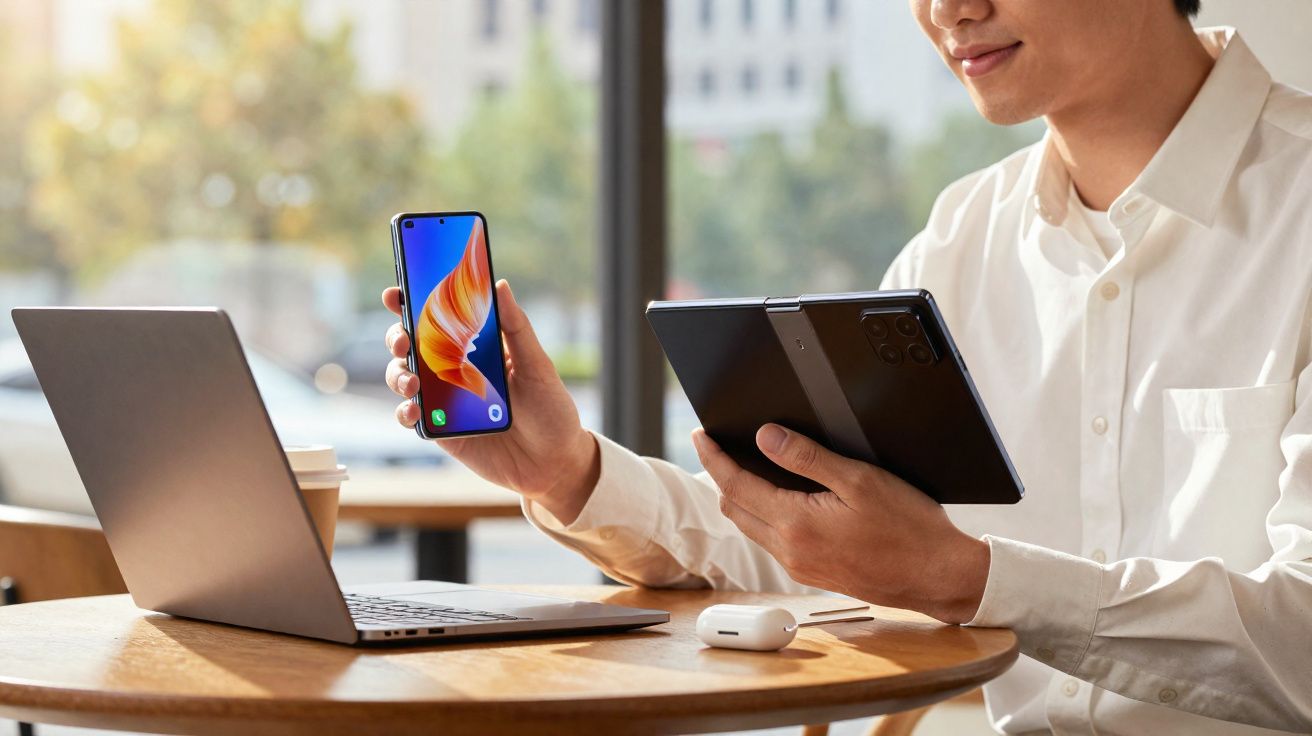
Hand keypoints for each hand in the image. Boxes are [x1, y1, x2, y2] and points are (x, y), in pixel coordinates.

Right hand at [382, 280, 598, 523]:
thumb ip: (516, 328)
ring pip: (405, 378)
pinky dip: (405, 412)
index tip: (395, 293)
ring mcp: (445, 400)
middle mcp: (455, 370)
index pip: (439, 318)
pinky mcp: (442, 431)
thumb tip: (500, 285)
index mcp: (477, 347)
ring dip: (398, 374)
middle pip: (412, 345)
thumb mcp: (538, 366)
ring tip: (413, 382)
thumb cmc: (551, 410)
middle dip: (397, 337)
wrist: (554, 464)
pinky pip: (412, 418)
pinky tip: (414, 410)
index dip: (412, 302)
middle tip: (403, 340)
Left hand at [691, 424, 989, 623]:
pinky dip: (763, 516)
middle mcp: (790, 551)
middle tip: (719, 447)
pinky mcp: (814, 574)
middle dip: (721, 476)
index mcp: (796, 524)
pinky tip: (778, 500)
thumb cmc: (909, 528)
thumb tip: (765, 438)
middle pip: (734, 509)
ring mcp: (801, 567)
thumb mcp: (859, 480)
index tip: (700, 435)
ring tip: (743, 468)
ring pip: (752, 528)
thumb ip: (807, 458)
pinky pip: (773, 542)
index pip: (735, 486)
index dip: (713, 457)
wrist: (938, 577)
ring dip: (741, 498)